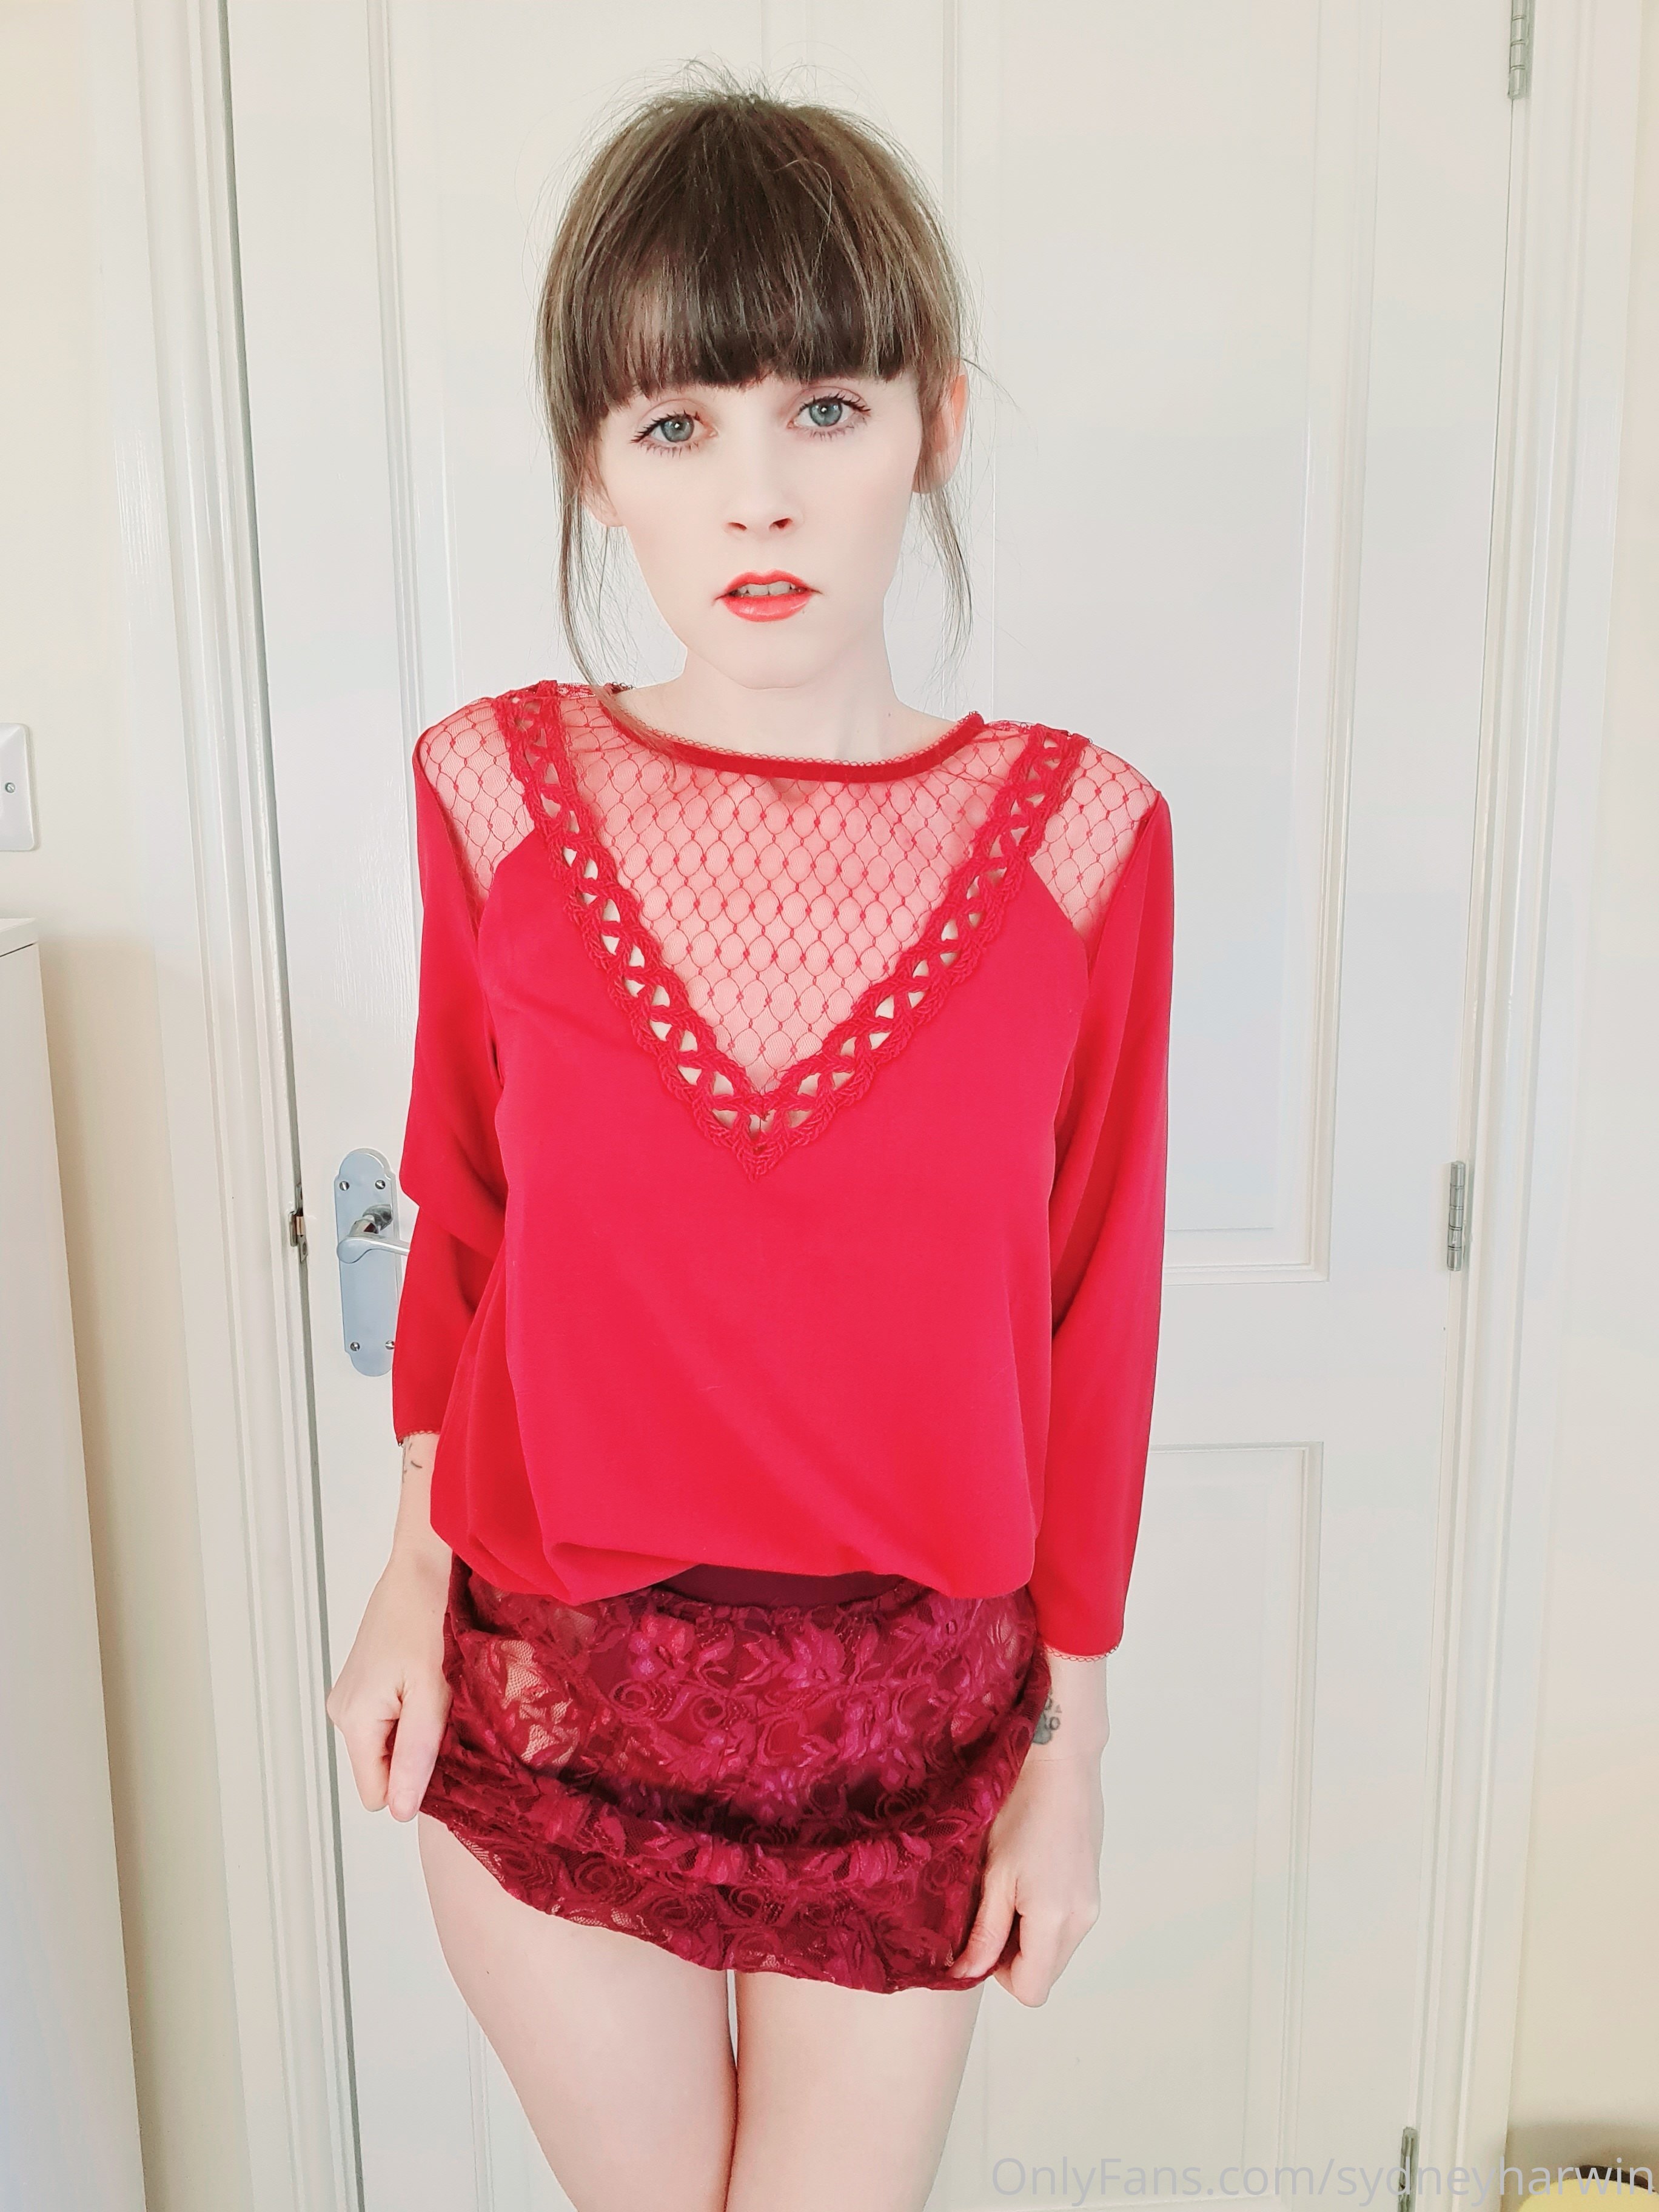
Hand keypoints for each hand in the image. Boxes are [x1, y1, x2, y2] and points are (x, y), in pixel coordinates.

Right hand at [325, 1488, 451, 1822]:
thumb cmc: (428, 1618)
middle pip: (381, 1768)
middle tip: (446, 1712)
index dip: (412, 1782)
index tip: (443, 1748)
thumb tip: (401, 1813)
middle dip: (416, 1754)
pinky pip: (388, 1718)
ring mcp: (351, 1695)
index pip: (376, 1793)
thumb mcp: (432, 1692)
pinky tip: (429, 1680)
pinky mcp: (365, 1681)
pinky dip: (412, 1709)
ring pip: (387, 1743)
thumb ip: (416, 1753)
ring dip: (417, 1729)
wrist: (423, 1565)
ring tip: (438, 1691)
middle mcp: (343, 1711)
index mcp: (354, 1720)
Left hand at [949, 1653, 1107, 2003]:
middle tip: (988, 1910)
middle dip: (1013, 1956)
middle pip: (1045, 1972)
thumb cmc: (1021, 1809)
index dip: (998, 1975)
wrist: (1060, 1760)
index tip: (979, 1938)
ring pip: (1055, 1948)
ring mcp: (1091, 1901)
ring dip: (1027, 1934)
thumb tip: (966, 1973)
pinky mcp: (1091, 1885)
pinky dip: (1043, 1915)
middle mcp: (1082, 1919)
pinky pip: (1066, 1923)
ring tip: (1006, 1887)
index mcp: (1055, 1920)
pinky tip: (1026, 1874)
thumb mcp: (993, 1873)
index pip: (1030, 1990)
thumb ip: (983, 1931)